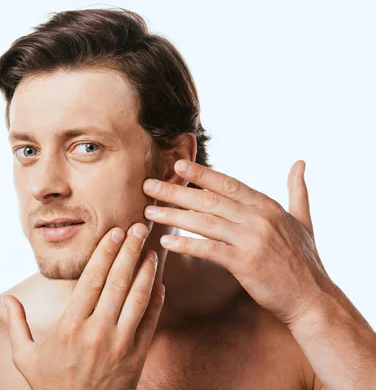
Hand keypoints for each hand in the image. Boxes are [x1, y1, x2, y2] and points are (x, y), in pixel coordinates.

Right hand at [1, 223, 164, 389]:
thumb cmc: (50, 386)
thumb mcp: (25, 358)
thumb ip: (16, 326)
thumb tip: (5, 300)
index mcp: (69, 327)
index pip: (92, 280)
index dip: (105, 253)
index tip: (115, 233)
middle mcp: (97, 332)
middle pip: (118, 282)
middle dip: (131, 251)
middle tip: (140, 228)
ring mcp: (121, 344)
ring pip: (138, 298)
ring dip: (147, 271)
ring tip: (152, 249)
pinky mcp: (137, 357)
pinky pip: (151, 322)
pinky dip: (157, 300)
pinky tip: (159, 282)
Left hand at [143, 159, 332, 326]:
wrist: (313, 299)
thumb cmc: (305, 262)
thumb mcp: (304, 220)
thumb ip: (298, 191)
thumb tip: (299, 163)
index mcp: (267, 206)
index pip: (227, 184)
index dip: (200, 174)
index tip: (176, 166)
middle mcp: (258, 218)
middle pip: (208, 200)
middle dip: (175, 191)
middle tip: (148, 185)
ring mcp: (252, 240)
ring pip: (204, 222)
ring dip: (173, 216)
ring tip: (148, 212)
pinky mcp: (245, 263)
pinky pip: (209, 250)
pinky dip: (186, 245)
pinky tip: (166, 242)